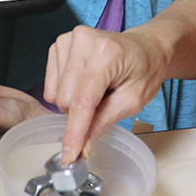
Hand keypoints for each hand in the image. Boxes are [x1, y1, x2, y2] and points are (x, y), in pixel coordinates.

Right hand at [44, 25, 169, 163]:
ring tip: (96, 87)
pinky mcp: (59, 43)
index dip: (75, 132)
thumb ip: (104, 122)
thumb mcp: (133, 100)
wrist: (145, 46)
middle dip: (81, 112)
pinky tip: (84, 80)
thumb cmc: (144, 70)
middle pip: (65, 100)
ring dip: (73, 100)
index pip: (83, 101)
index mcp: (106, 54)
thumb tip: (82, 147)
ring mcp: (67, 39)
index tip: (68, 156)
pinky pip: (51, 83)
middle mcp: (82, 41)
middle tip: (104, 100)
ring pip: (55, 94)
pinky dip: (65, 89)